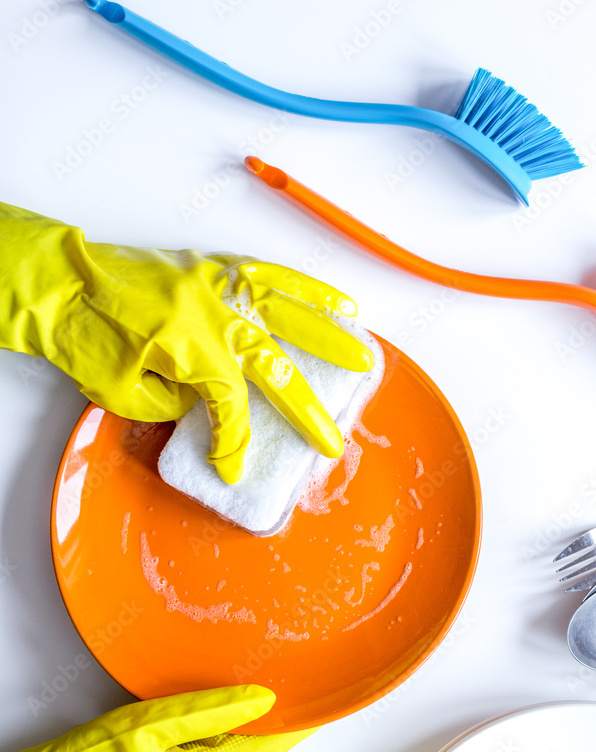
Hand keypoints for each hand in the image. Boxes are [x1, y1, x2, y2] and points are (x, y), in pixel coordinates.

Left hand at [0, 203, 373, 481]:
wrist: (59, 282)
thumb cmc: (84, 335)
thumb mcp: (124, 392)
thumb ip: (176, 404)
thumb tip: (213, 406)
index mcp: (188, 343)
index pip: (230, 403)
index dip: (235, 441)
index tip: (233, 465)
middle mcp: (211, 309)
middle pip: (274, 364)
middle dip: (306, 408)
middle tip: (331, 439)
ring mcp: (214, 282)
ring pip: (286, 308)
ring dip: (327, 334)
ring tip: (362, 352)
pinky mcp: (210, 266)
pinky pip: (266, 274)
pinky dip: (303, 287)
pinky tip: (331, 300)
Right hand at [0, 686, 310, 751]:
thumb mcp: (152, 726)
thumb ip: (210, 711)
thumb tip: (261, 700)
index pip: (269, 747)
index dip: (300, 725)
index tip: (326, 703)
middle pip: (257, 748)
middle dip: (283, 720)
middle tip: (306, 684)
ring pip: (235, 748)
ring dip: (256, 723)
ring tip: (279, 690)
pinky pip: (213, 750)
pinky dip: (230, 729)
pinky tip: (232, 708)